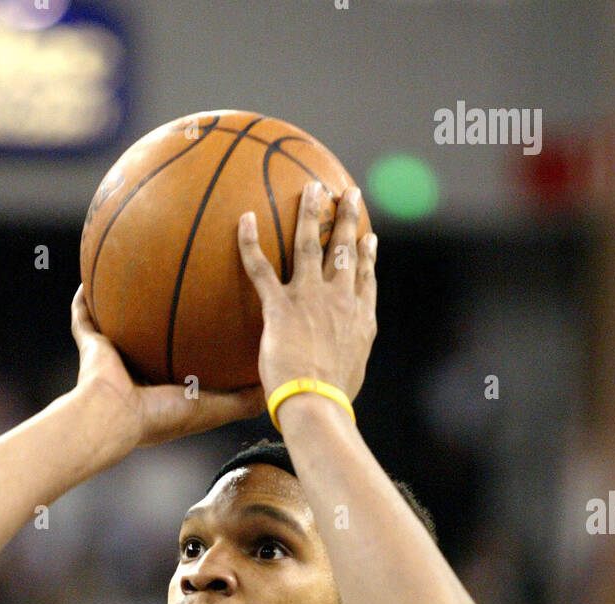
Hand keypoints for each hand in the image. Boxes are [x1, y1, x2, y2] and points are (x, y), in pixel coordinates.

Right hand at [70, 288, 265, 452]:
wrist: (116, 418)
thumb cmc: (164, 416)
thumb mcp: (214, 407)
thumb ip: (244, 399)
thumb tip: (275, 384)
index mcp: (167, 384)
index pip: (187, 355)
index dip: (200, 335)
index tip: (219, 309)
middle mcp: (140, 368)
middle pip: (154, 332)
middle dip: (165, 309)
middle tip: (184, 277)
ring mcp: (114, 357)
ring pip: (120, 319)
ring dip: (126, 296)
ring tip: (138, 265)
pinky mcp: (92, 345)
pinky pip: (84, 315)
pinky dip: (85, 298)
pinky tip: (91, 274)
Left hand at [237, 182, 377, 404]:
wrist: (317, 404)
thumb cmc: (333, 400)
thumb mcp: (352, 373)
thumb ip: (349, 356)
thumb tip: (341, 364)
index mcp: (360, 317)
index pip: (365, 277)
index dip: (367, 254)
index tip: (368, 238)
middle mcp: (340, 299)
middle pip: (344, 250)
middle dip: (347, 218)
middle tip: (348, 194)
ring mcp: (310, 298)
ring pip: (309, 245)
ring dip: (310, 212)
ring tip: (311, 187)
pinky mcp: (280, 306)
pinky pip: (261, 268)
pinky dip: (251, 242)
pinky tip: (246, 218)